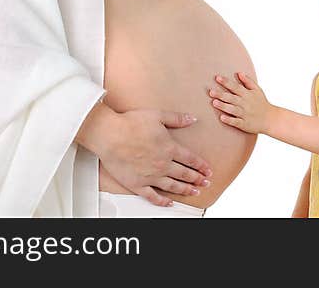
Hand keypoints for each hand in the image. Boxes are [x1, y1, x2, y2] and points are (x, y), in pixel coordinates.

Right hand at [98, 109, 212, 206]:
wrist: (110, 135)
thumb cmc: (130, 123)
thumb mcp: (158, 115)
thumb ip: (177, 119)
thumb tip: (192, 119)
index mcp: (169, 148)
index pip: (191, 159)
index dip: (201, 165)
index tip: (208, 170)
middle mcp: (163, 164)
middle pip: (185, 174)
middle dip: (197, 179)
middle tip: (205, 182)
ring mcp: (151, 176)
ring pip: (173, 186)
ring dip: (185, 190)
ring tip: (194, 192)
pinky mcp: (137, 184)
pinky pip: (153, 196)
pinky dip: (162, 201)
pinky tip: (169, 203)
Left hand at [209, 72, 271, 133]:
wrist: (271, 119)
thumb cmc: (262, 103)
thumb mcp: (257, 90)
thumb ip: (248, 81)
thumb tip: (239, 73)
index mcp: (247, 94)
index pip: (235, 87)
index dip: (226, 82)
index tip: (217, 78)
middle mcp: (245, 103)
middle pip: (231, 98)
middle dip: (221, 94)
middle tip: (211, 91)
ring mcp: (245, 114)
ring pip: (232, 109)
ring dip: (223, 106)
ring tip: (214, 102)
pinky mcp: (244, 124)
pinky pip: (236, 122)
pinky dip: (229, 120)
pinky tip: (222, 118)